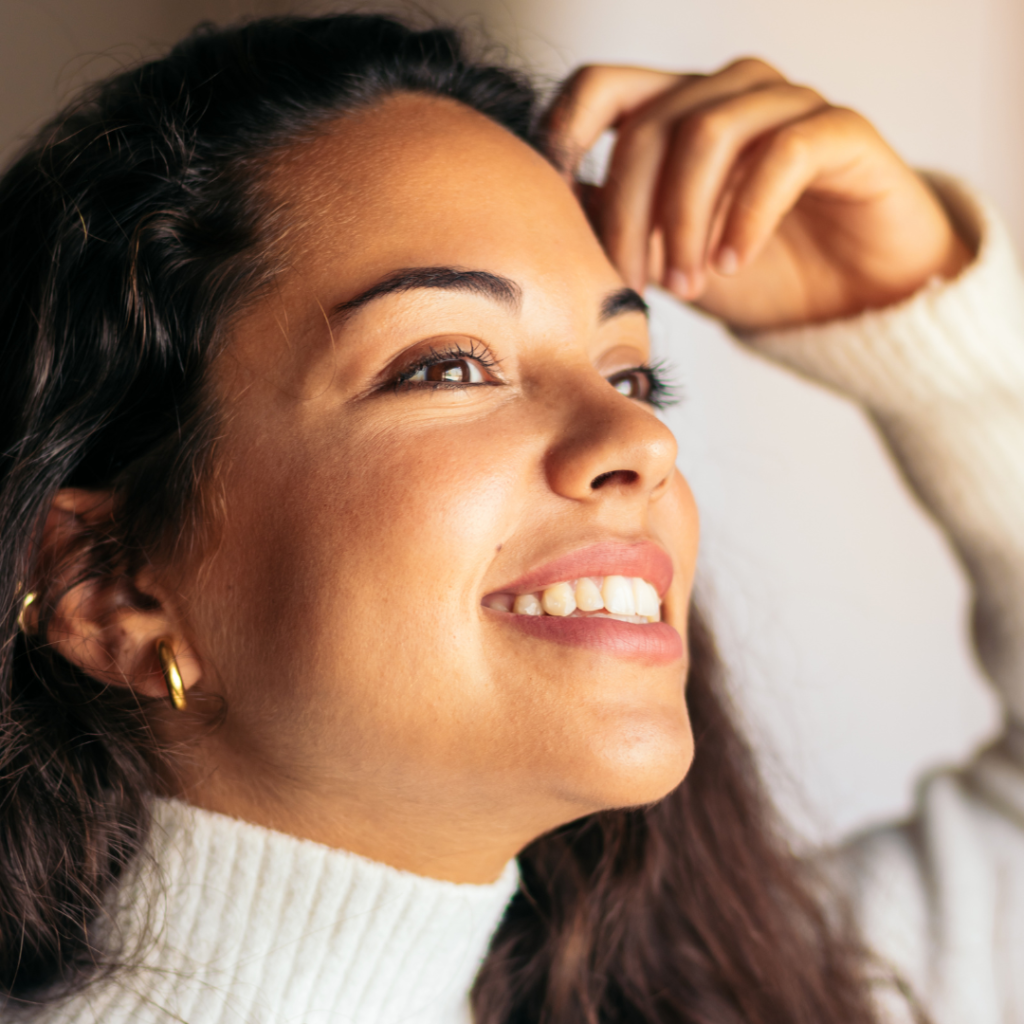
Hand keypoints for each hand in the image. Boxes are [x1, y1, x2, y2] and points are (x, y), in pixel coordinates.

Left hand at [546, 59, 970, 330]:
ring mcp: (788, 106)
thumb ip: (619, 226)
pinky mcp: (842, 133)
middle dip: (629, 214)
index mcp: (680, 113)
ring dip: (685, 221)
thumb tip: (560, 209)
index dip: (566, 132)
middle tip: (632, 284)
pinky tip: (731, 263)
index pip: (603, 87)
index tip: (555, 203)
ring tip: (685, 286)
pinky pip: (783, 155)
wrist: (854, 303)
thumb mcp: (669, 258)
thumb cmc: (759, 274)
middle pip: (649, 124)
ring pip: (709, 133)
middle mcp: (730, 94)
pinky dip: (746, 216)